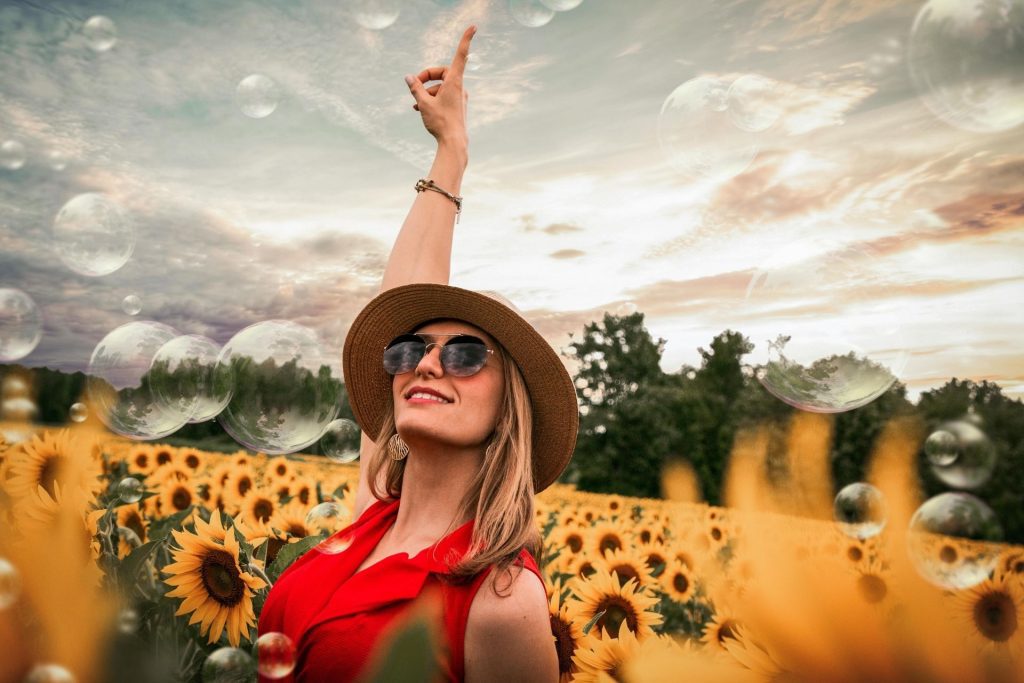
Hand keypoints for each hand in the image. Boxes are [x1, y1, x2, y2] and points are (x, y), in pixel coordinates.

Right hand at [404, 25, 475, 147]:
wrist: (454, 144)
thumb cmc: (441, 123)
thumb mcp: (424, 103)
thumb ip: (416, 88)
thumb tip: (409, 77)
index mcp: (454, 82)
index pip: (461, 55)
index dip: (466, 40)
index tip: (473, 27)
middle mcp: (459, 88)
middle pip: (442, 73)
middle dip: (427, 77)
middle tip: (415, 84)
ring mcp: (459, 97)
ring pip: (441, 86)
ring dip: (427, 91)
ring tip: (415, 103)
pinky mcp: (457, 106)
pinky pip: (443, 96)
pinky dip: (432, 98)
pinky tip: (420, 108)